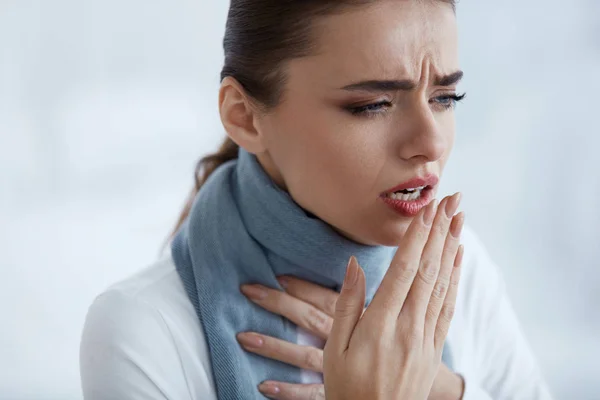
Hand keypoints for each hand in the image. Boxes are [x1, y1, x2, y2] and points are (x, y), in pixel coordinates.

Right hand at [238, 194, 464, 399]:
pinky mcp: (433, 347)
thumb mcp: (334, 349)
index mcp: (381, 325)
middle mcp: (409, 327)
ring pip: (442, 284)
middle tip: (451, 199)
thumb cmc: (348, 388)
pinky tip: (458, 258)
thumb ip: (347, 305)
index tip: (427, 209)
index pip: (404, 271)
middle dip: (440, 231)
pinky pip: (447, 306)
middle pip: (429, 270)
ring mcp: (425, 338)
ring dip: (451, 248)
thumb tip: (355, 266)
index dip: (417, 238)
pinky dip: (455, 279)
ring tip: (459, 218)